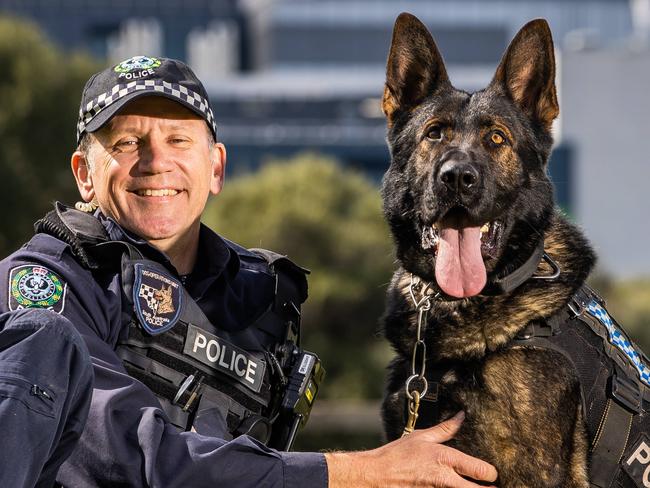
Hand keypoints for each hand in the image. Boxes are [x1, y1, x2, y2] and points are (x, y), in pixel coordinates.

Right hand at [325, 411, 497, 486]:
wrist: (377, 475)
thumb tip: (462, 416)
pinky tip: (455, 487)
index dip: (491, 474)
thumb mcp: (421, 437)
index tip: (491, 474)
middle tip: (491, 487)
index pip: (481, 470)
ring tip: (474, 487)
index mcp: (445, 458)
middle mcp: (445, 479)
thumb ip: (445, 429)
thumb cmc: (398, 455)